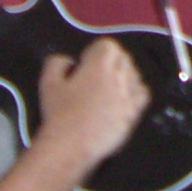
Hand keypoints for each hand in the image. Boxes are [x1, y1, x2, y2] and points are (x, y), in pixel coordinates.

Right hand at [38, 40, 149, 179]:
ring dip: (123, 76)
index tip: (85, 62)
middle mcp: (119, 76)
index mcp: (100, 64)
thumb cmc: (60, 114)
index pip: (107, 45)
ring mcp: (128, 95)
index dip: (95, 52)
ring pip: (134, 74)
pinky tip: (122, 100)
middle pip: (123, 57)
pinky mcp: (134, 113)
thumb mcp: (48, 83)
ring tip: (108, 88)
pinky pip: (142, 95)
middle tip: (95, 75)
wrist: (71, 145)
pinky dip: (135, 93)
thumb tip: (67, 60)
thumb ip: (57, 63)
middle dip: (110, 62)